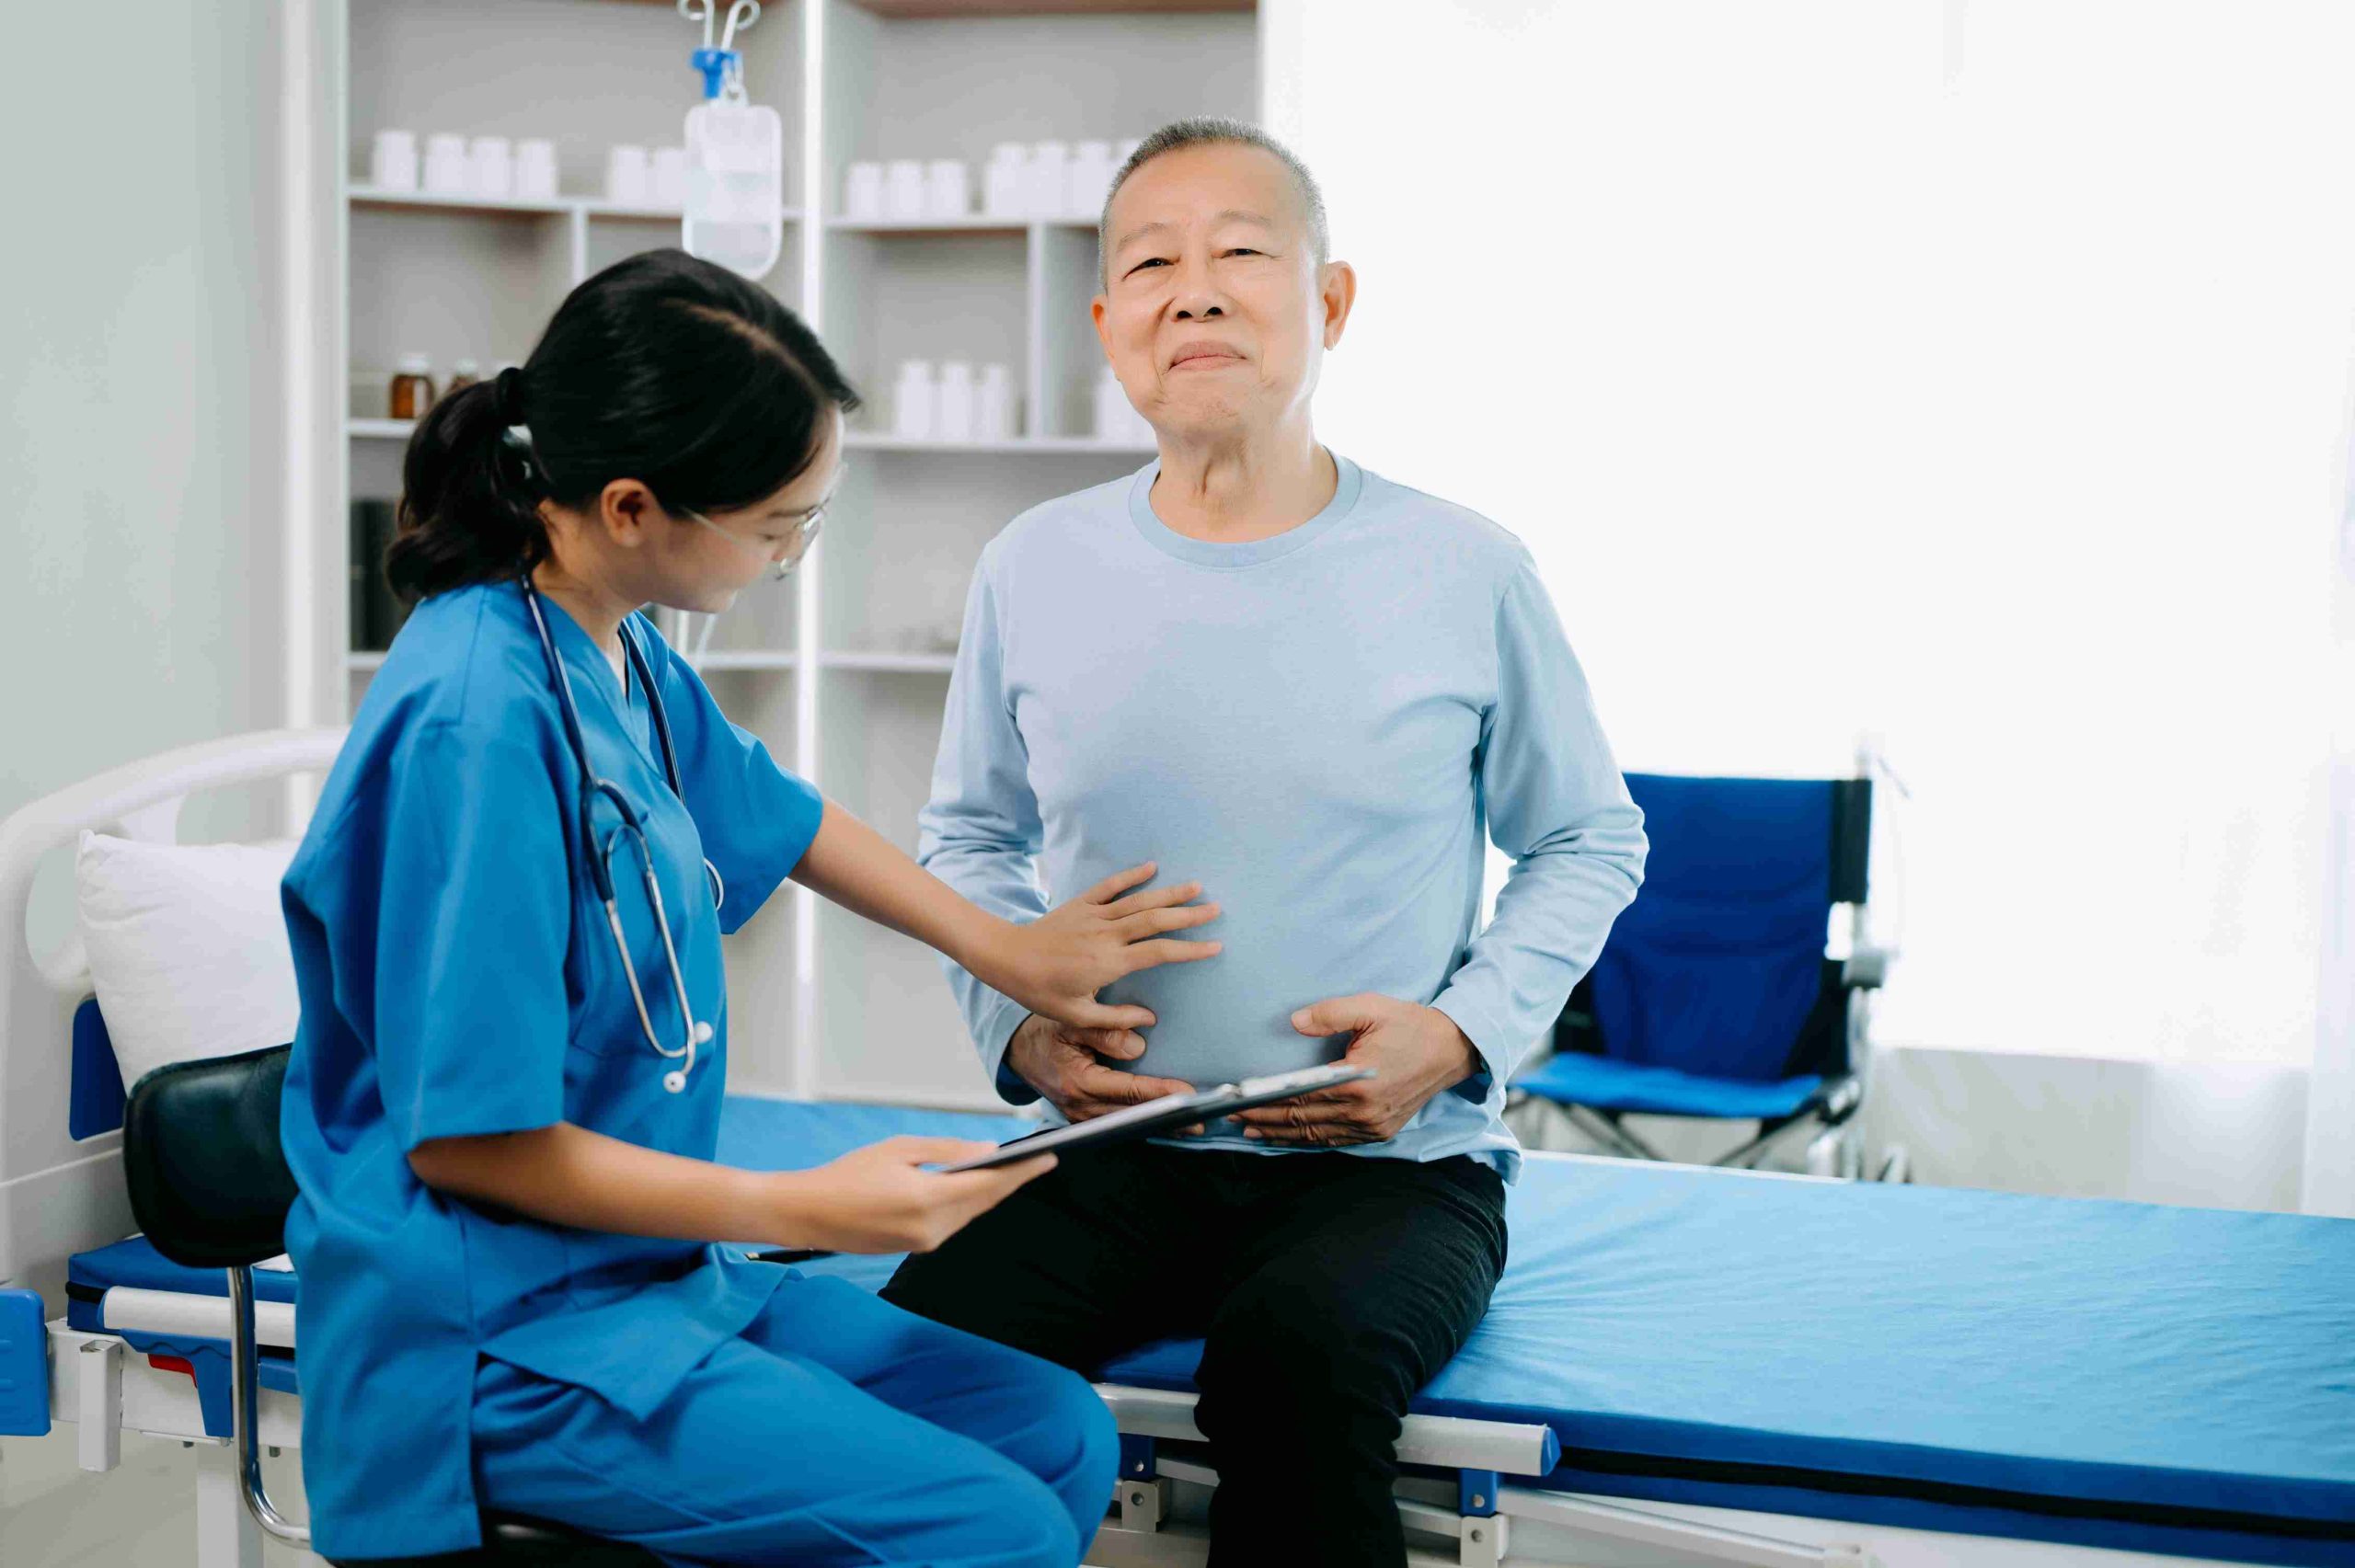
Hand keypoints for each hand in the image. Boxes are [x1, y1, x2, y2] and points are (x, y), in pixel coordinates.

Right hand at [771, 1136, 1056, 1254]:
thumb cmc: (849, 1174)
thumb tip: (987, 1151)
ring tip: (1015, 1172)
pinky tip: (977, 1190)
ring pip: (970, 1214)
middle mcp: (932, 1228)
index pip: (989, 1185)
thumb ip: (947, 1152)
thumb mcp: (899, 1149)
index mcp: (928, 1199)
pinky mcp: (915, 1248)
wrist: (810, 1214)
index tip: (1048, 1158)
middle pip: (985, 1202)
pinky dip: (969, 1205)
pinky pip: (953, 1223)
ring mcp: (924, 1243)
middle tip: (1040, 1161)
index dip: (1022, 1171)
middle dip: (1014, 1182)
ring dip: (992, 1194)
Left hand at [971, 862, 1222, 1032]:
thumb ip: (1116, 1020)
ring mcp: (1094, 915)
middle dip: (1189, 914)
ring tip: (1197, 886)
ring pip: (1139, 901)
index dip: (1190, 949)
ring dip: (1169, 893)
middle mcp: (1107, 934)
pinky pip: (1110, 886)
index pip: (1160, 952)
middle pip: (1156, 920)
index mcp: (1110, 962)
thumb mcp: (1078, 1015)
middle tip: (1217, 909)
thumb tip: (1150, 1020)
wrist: (1006, 958)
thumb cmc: (1040, 991)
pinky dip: (1132, 876)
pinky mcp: (1080, 904)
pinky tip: (1152, 867)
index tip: (1214, 946)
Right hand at [1003, 1012, 1201, 1127]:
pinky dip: (1141, 1126)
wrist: (1020, 1052)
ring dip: (1158, 1127)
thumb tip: (1138, 1046)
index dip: (1159, 1092)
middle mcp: (1080, 1108)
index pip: (1128, 1091)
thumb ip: (1104, 1031)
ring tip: (1190, 1127)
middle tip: (1200, 1122)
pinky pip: (1116, 1125)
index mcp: (1078, 1082)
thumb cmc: (1046, 1033)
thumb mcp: (1070, 1023)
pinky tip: (1166, 1126)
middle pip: (1132, 1116)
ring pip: (1126, 1126)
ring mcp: (1081, 1118)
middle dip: (1167, 1119)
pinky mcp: (1084, 1121)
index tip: (1187, 1094)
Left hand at [1227, 996, 1482, 1147]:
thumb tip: (1295, 1021)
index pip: (1300, 1098)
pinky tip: (1290, 1137)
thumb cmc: (1410, 1025)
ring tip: (1253, 1131)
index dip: (1267, 1102)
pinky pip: (1336, 1140)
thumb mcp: (1371, 1007)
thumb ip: (1331, 1014)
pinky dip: (1310, 1140)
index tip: (1239, 1102)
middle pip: (1303, 1121)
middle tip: (1234, 1118)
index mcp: (1358, 1083)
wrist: (1451, 1049)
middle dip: (1266, 1119)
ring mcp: (1373, 1126)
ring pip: (1317, 1135)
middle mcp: (1364, 1112)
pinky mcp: (1379, 1131)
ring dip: (1282, 1135)